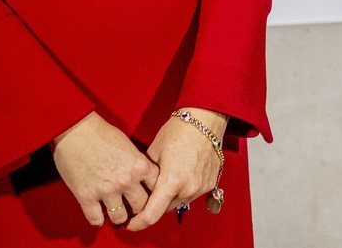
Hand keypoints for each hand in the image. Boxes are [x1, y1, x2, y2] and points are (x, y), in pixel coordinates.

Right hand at [52, 111, 158, 227]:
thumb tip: (140, 174)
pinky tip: (99, 214)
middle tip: (133, 207)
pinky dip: (98, 220)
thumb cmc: (101, 132)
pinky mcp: (87, 197)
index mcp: (138, 165)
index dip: (153, 191)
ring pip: (120, 218)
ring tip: (116, 212)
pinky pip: (96, 219)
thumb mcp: (128, 144)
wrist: (76, 129)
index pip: (156, 187)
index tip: (148, 193)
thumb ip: (136, 162)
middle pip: (141, 206)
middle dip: (138, 207)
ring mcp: (106, 191)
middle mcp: (126, 180)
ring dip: (119, 216)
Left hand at [127, 107, 227, 230]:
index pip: (151, 215)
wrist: (205, 119)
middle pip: (165, 209)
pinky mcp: (211, 183)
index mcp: (171, 181)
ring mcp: (201, 187)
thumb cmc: (178, 130)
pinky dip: (185, 188)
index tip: (131, 223)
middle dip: (155, 203)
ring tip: (169, 175)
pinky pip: (192, 193)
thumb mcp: (154, 151)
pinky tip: (183, 171)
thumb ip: (147, 175)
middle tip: (150, 190)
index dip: (138, 223)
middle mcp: (188, 189)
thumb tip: (139, 188)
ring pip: (179, 202)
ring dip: (171, 196)